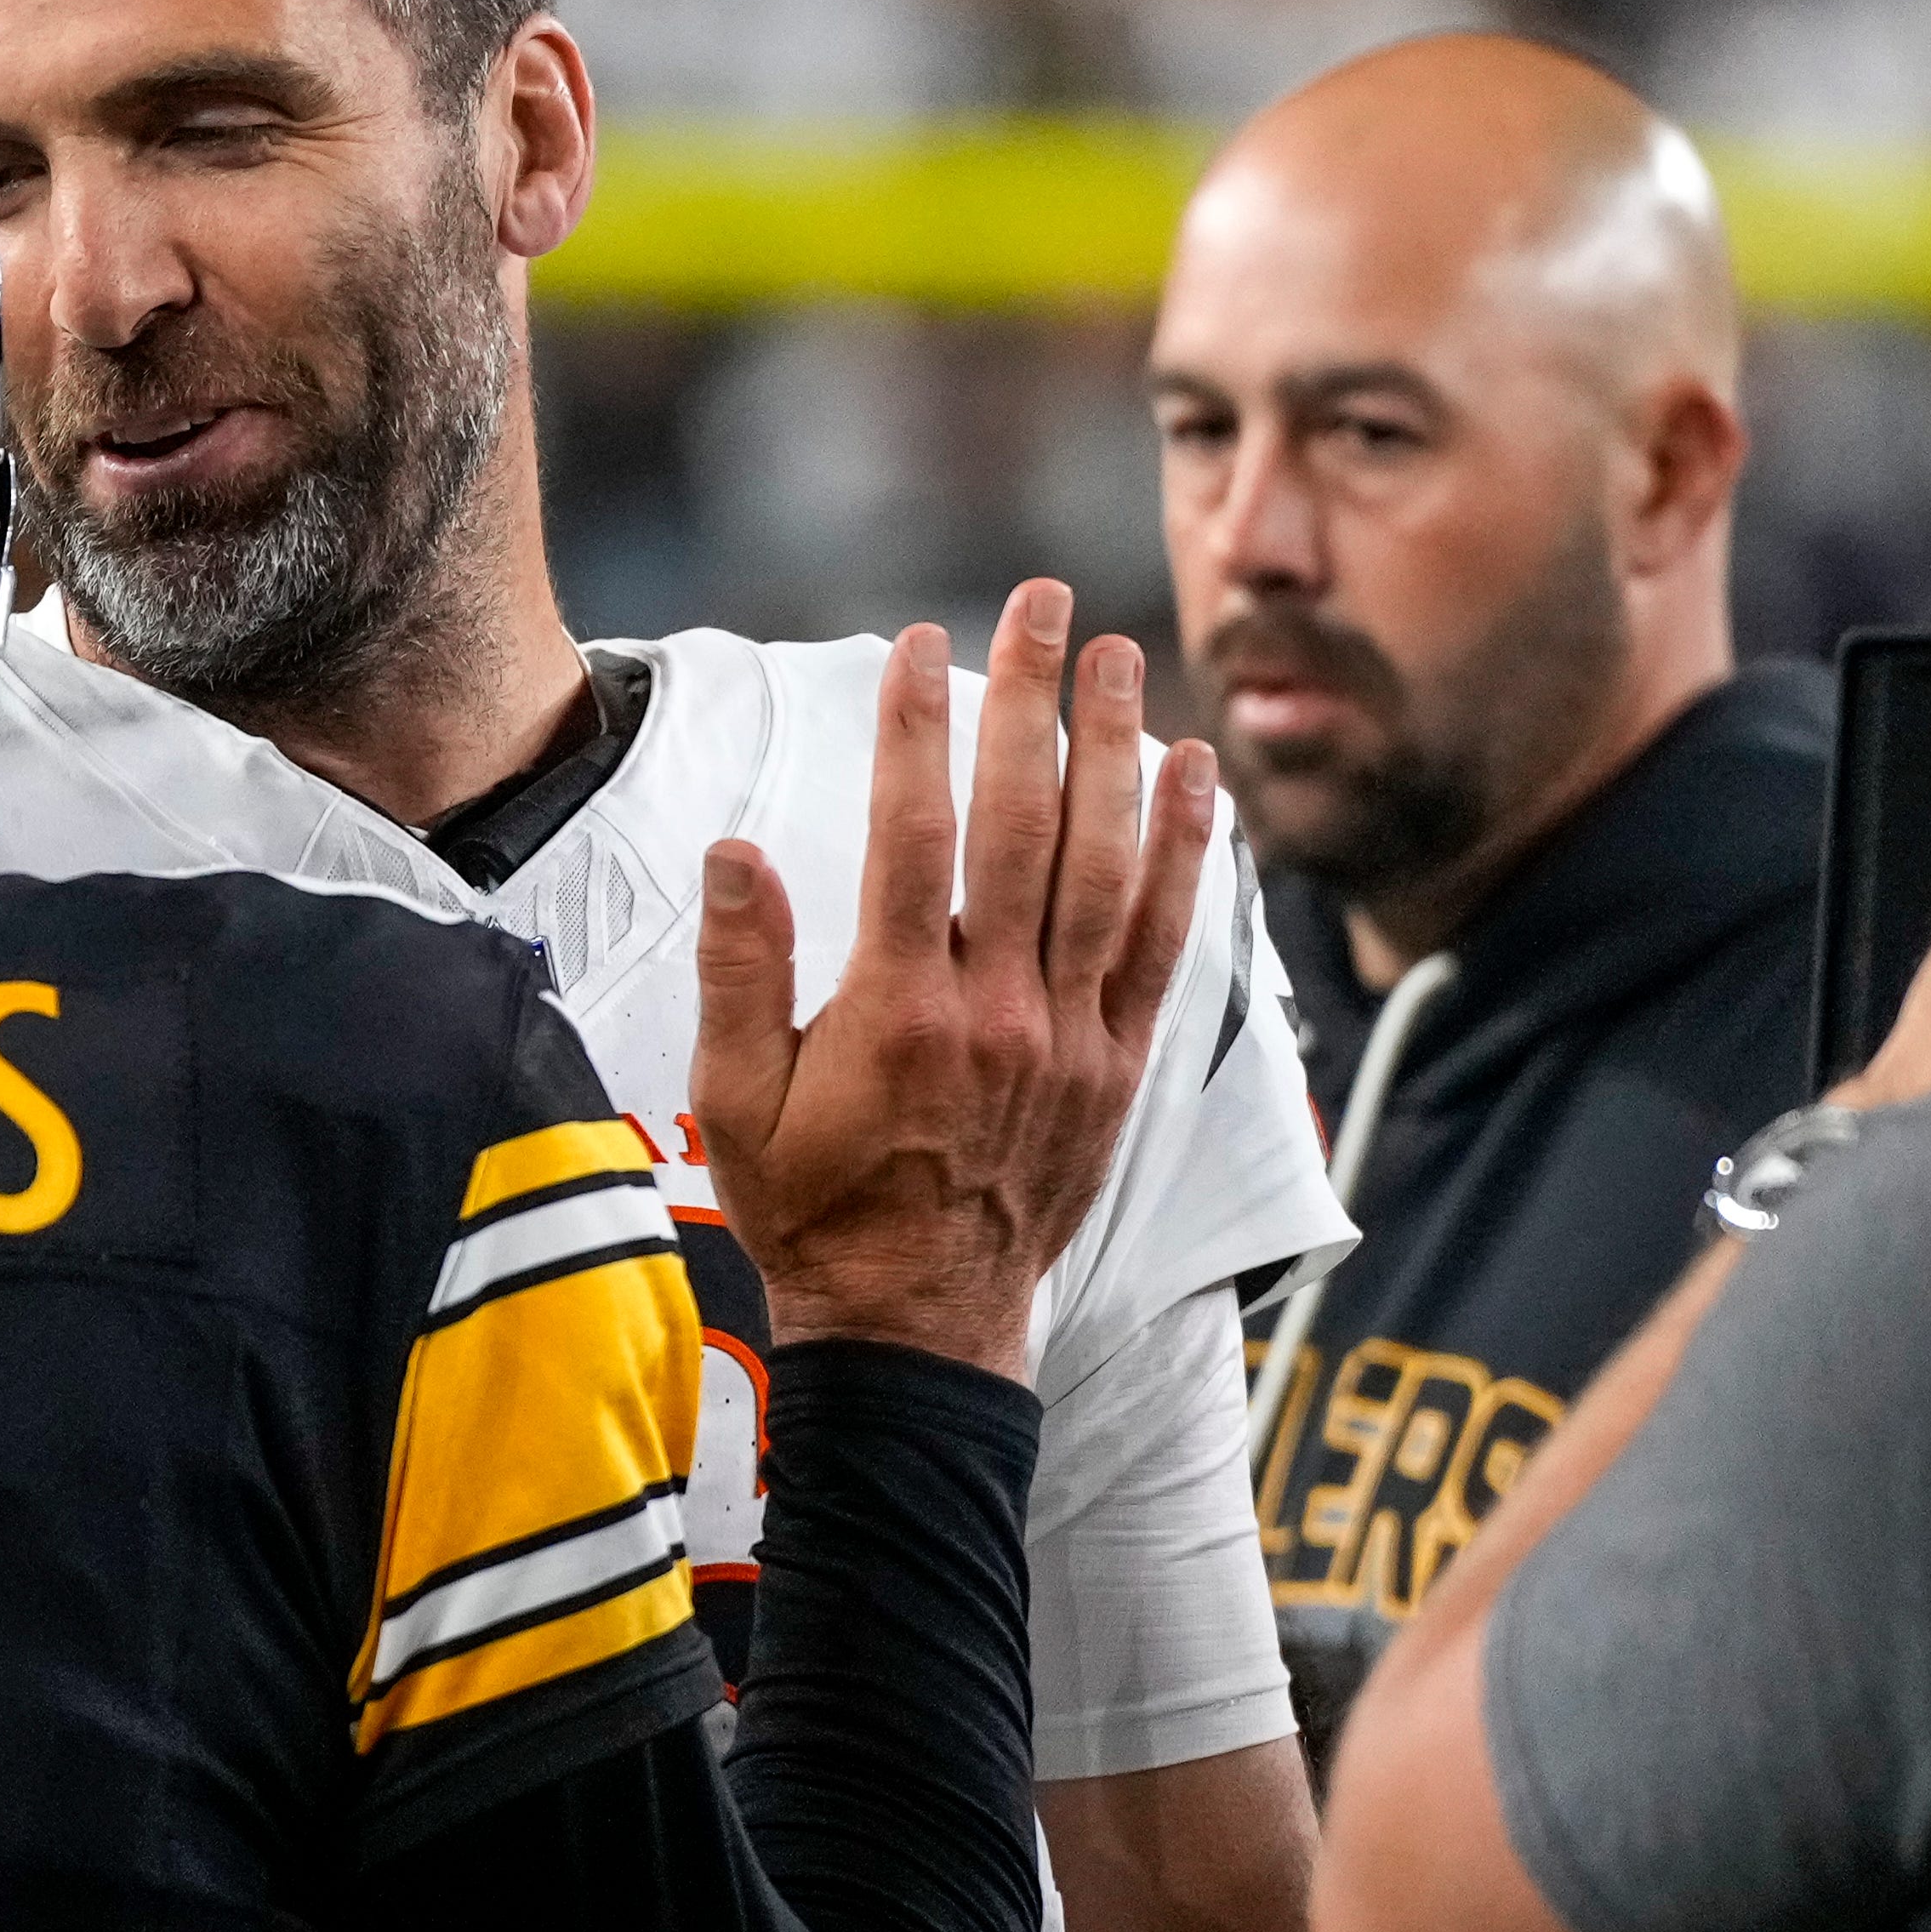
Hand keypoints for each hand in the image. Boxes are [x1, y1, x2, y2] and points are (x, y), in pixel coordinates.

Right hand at [693, 578, 1215, 1375]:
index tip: (917, 647)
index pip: (911, 835)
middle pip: (1022, 825)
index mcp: (896, 1011)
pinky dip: (1185, 853)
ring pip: (1104, 867)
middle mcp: (997, 1012)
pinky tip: (1194, 775)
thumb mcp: (736, 1103)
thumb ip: (741, 972)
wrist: (915, 1326)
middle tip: (1041, 605)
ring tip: (1121, 659)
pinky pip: (1165, 942)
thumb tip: (737, 850)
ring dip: (1115, 752)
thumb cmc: (813, 1210)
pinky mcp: (1121, 1067)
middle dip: (1031, 702)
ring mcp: (1070, 1038)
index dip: (915, 731)